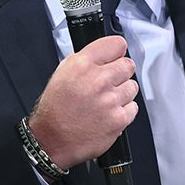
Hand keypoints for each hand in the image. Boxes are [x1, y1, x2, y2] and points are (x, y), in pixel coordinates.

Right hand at [28, 35, 137, 169]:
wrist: (51, 140)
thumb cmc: (54, 110)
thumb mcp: (62, 74)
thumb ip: (86, 60)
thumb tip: (105, 55)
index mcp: (82, 64)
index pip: (117, 45)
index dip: (116, 52)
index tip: (115, 57)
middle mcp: (98, 80)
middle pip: (128, 65)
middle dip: (120, 73)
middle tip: (109, 84)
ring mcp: (110, 100)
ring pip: (132, 87)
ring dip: (122, 93)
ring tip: (105, 101)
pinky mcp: (119, 119)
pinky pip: (133, 107)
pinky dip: (123, 111)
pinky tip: (108, 114)